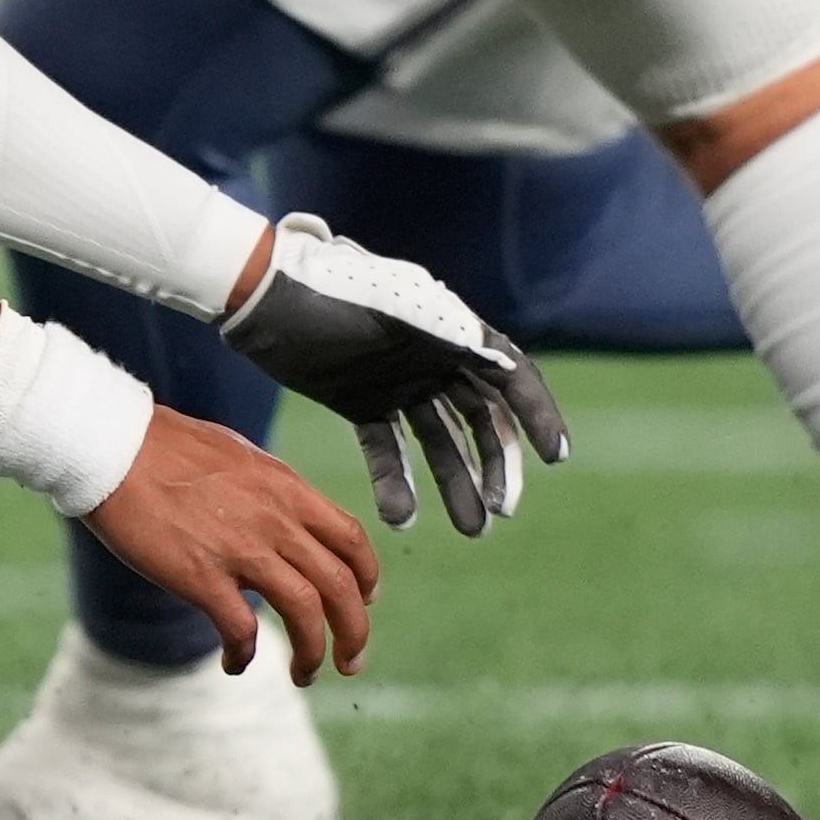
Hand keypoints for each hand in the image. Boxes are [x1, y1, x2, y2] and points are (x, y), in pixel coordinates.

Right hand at [77, 409, 380, 682]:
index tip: (364, 600)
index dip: (367, 576)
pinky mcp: (201, 576)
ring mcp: (240, 548)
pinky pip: (241, 629)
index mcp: (286, 487)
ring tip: (304, 675)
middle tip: (351, 660)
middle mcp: (275, 518)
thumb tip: (281, 516)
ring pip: (305, 612)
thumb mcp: (237, 456)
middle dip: (354, 632)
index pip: (351, 538)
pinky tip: (234, 662)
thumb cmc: (164, 447)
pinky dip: (244, 654)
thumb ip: (267, 490)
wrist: (111, 447)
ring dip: (312, 653)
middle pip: (341, 585)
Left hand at [219, 214, 569, 536]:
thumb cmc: (333, 290)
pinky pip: (388, 450)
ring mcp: (398, 383)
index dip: (537, 415)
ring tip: (471, 529)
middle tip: (501, 512)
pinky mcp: (360, 402)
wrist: (263, 296)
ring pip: (440, 442)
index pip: (510, 376)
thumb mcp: (395, 307)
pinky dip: (398, 483)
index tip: (555, 458)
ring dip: (457, 484)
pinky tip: (402, 518)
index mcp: (451, 330)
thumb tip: (508, 363)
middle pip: (481, 420)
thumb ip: (449, 332)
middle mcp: (432, 358)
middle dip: (498, 466)